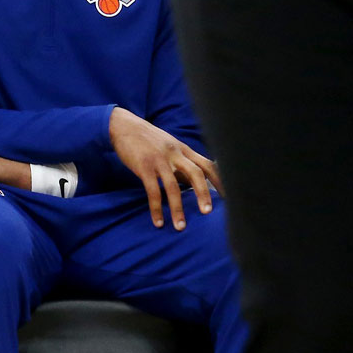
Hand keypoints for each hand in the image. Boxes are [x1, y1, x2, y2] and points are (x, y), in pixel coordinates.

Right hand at [109, 108, 221, 229]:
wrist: (124, 126)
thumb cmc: (147, 139)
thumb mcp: (169, 146)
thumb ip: (181, 162)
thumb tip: (193, 182)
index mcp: (183, 149)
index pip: (207, 164)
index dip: (220, 181)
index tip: (228, 198)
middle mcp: (175, 153)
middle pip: (196, 173)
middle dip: (203, 193)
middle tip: (207, 213)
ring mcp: (159, 160)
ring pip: (173, 186)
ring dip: (177, 208)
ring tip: (180, 226)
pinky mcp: (143, 166)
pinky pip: (152, 191)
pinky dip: (156, 208)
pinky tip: (158, 222)